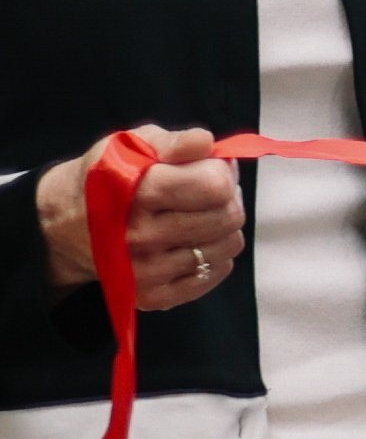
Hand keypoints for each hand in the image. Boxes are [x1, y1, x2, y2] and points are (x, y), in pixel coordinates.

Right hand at [37, 125, 242, 308]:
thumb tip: (206, 142)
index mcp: (139, 193)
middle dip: (228, 197)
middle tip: (208, 191)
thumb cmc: (106, 177)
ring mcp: (147, 271)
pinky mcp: (153, 295)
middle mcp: (141, 236)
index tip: (211, 167)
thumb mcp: (131, 145)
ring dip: (223, 226)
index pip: (215, 186)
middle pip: (228, 216)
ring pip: (228, 245)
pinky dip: (215, 255)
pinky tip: (192, 240)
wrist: (64, 223)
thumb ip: (173, 142)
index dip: (222, 171)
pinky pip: (215, 273)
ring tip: (197, 214)